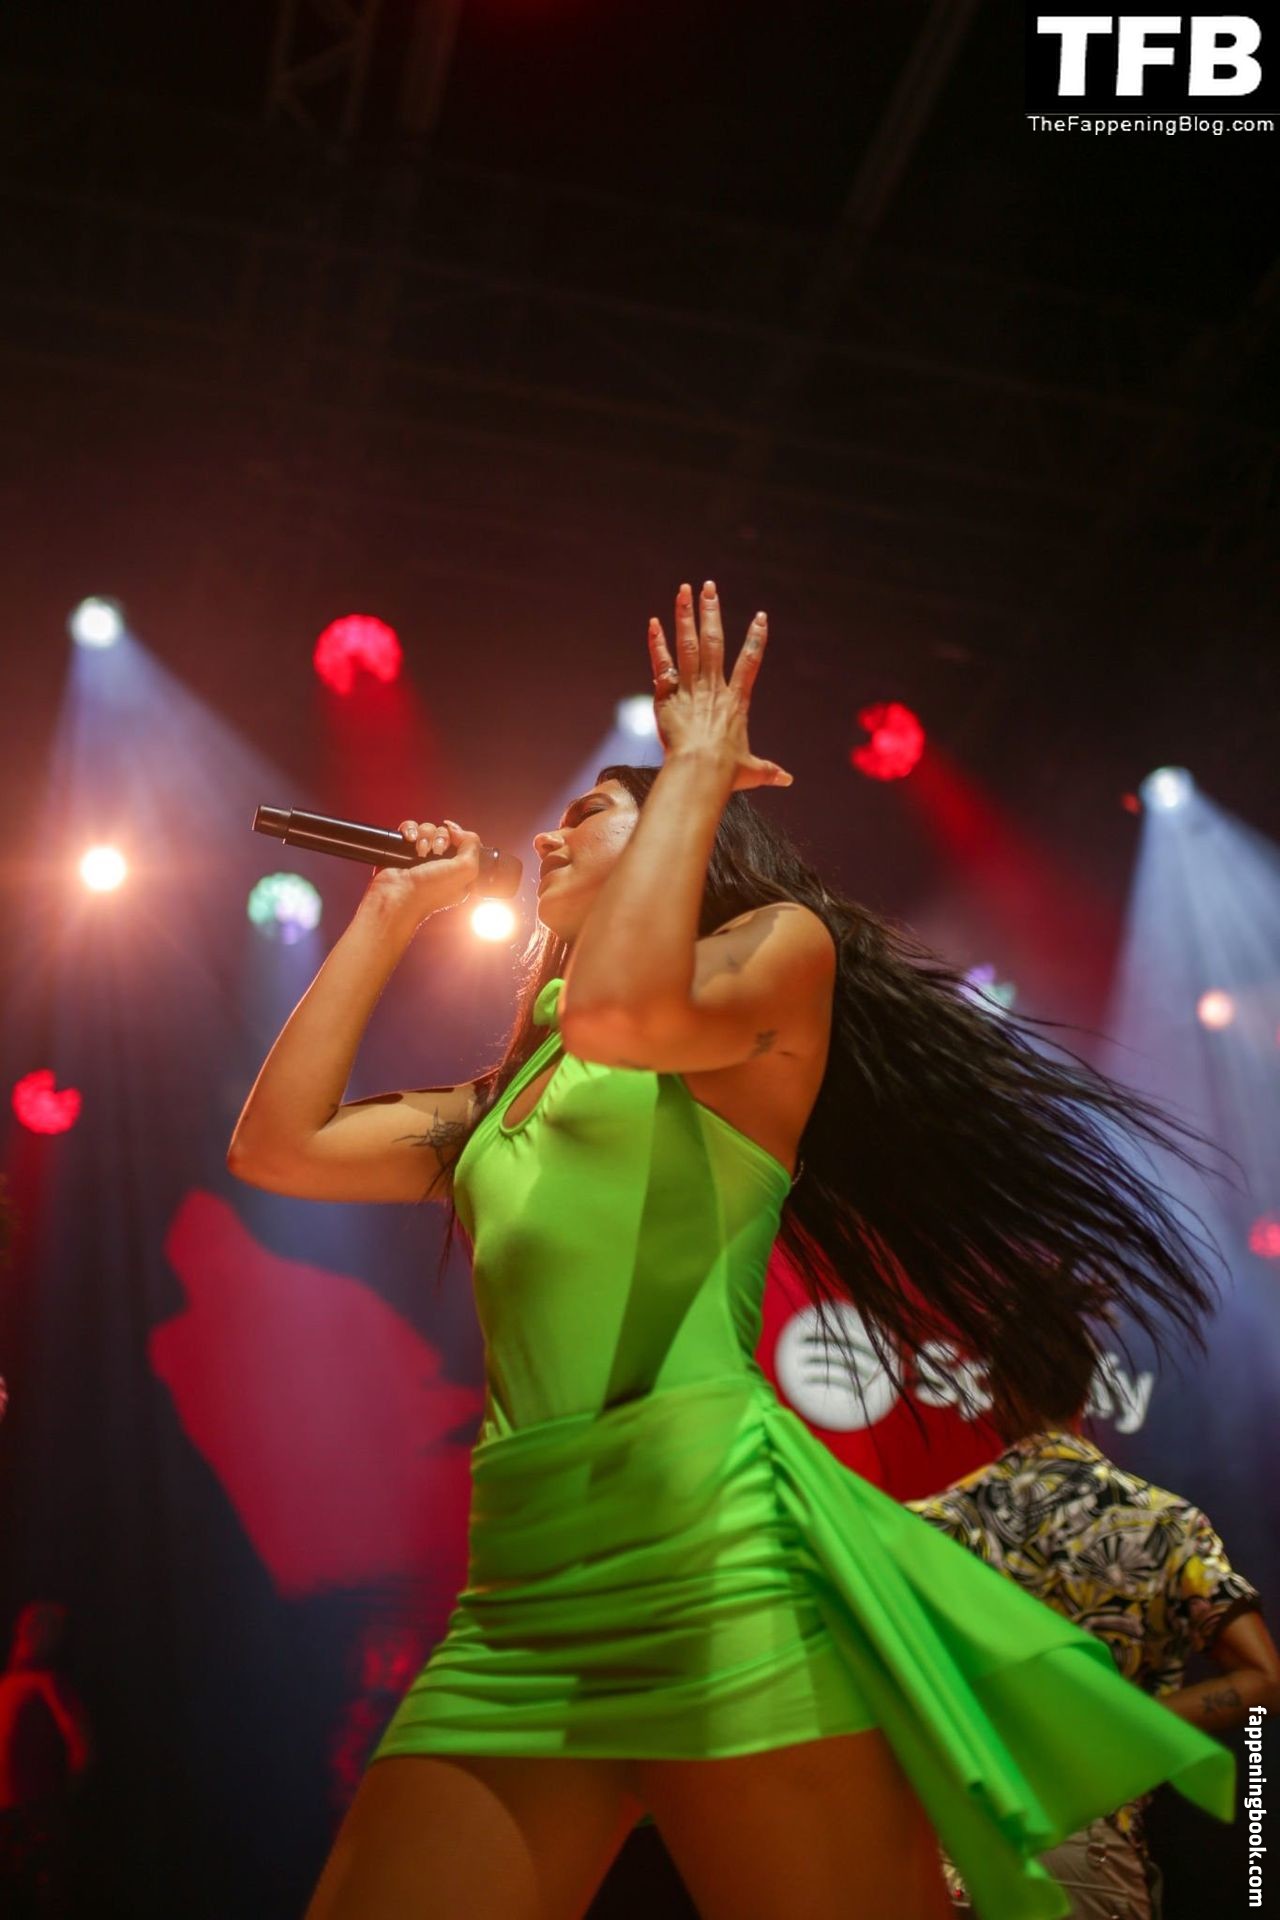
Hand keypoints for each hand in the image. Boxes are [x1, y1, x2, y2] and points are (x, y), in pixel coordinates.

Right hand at [364, 816, 481, 924]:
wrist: (397, 895)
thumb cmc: (431, 890)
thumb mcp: (467, 871)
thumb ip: (472, 846)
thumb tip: (458, 830)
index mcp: (459, 873)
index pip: (465, 844)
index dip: (461, 838)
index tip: (454, 841)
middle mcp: (441, 864)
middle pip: (447, 833)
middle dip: (441, 837)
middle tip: (436, 852)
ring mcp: (422, 857)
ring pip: (429, 829)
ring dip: (425, 836)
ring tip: (420, 851)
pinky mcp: (404, 851)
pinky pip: (411, 828)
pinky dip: (410, 830)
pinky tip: (410, 840)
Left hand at [648, 581, 792, 790]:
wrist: (700, 770)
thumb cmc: (726, 773)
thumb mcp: (750, 771)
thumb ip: (767, 771)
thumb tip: (787, 781)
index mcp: (737, 701)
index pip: (750, 662)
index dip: (756, 638)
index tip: (760, 616)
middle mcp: (714, 687)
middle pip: (714, 641)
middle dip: (711, 612)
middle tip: (709, 586)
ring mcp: (690, 688)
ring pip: (688, 644)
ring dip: (685, 615)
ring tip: (683, 590)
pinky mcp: (667, 696)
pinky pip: (662, 664)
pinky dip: (657, 643)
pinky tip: (654, 622)